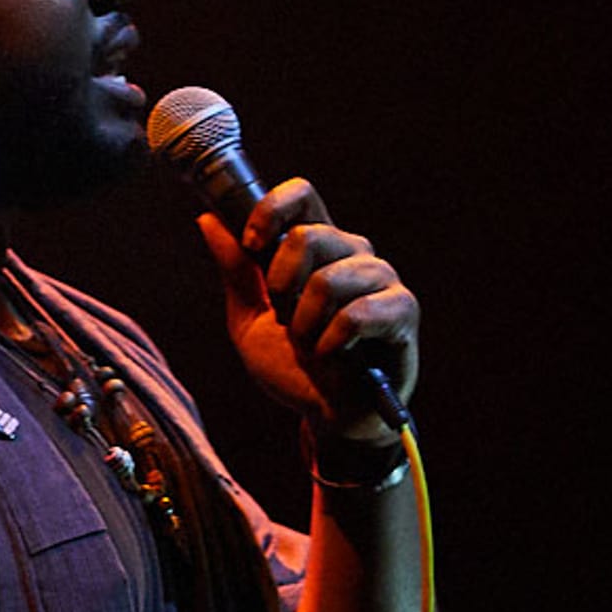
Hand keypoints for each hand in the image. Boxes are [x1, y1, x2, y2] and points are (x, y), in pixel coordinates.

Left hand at [198, 178, 419, 446]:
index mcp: (317, 247)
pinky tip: (333, 355)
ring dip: (305, 322)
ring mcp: (381, 279)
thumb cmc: (293, 366)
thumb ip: (236, 272)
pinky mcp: (401, 310)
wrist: (325, 416)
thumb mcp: (250, 321)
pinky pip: (356, 313)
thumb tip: (209, 219)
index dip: (272, 209)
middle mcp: (353, 253)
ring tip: (311, 345)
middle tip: (286, 320)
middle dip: (281, 286)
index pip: (302, 196)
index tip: (251, 244)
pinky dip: (331, 341)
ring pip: (328, 278)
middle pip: (308, 235)